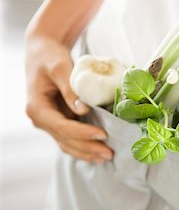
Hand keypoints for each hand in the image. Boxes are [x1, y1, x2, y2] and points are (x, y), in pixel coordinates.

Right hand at [25, 37, 113, 162]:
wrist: (44, 53)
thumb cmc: (51, 57)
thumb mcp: (60, 68)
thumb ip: (70, 89)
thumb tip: (83, 110)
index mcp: (36, 107)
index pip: (61, 127)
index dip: (82, 133)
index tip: (102, 135)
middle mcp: (42, 119)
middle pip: (65, 140)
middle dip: (88, 148)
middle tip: (110, 153)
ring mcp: (51, 122)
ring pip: (68, 144)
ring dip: (87, 152)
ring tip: (107, 157)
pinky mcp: (60, 120)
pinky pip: (72, 138)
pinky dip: (85, 146)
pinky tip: (99, 152)